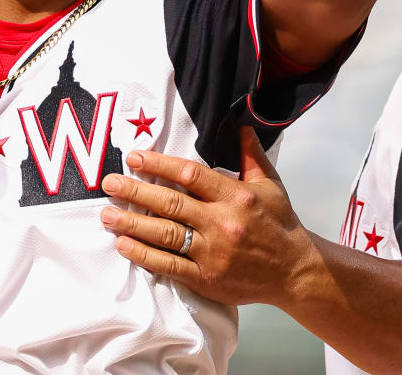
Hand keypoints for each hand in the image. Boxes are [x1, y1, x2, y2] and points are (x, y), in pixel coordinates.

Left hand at [100, 127, 317, 307]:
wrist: (294, 272)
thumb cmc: (280, 224)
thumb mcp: (270, 184)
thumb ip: (251, 154)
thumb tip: (240, 123)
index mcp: (236, 195)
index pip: (190, 175)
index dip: (159, 164)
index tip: (134, 157)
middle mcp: (222, 222)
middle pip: (171, 203)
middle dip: (136, 192)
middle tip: (109, 184)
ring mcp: (213, 253)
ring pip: (166, 234)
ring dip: (132, 224)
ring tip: (107, 215)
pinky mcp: (206, 278)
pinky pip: (170, 265)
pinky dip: (145, 255)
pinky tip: (124, 245)